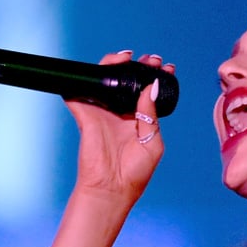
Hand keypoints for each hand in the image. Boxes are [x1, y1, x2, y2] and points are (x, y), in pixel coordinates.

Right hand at [67, 50, 175, 199]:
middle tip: (150, 59)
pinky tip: (101, 68)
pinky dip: (86, 78)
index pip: (146, 91)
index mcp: (138, 118)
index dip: (155, 76)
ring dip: (113, 64)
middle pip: (126, 80)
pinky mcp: (86, 115)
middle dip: (138, 65)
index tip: (166, 66)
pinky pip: (80, 92)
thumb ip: (150, 114)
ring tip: (126, 57)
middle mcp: (120, 112)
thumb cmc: (135, 172)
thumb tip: (151, 87)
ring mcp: (102, 112)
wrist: (112, 189)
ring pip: (104, 80)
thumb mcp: (152, 142)